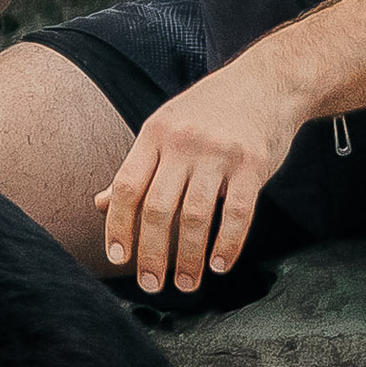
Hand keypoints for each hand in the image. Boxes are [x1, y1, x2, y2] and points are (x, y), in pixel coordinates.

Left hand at [99, 63, 303, 293]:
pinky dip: (227, 245)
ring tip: (186, 284)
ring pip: (196, 216)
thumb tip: (100, 204)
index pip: (126, 187)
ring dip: (189, 258)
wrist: (265, 83)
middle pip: (158, 208)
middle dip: (151, 254)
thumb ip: (137, 167)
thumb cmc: (209, 110)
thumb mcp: (164, 128)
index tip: (117, 258)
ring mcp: (219, 153)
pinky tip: (219, 265)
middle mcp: (183, 142)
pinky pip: (238, 214)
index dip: (117, 226)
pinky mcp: (253, 164)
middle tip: (151, 283)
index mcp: (154, 134)